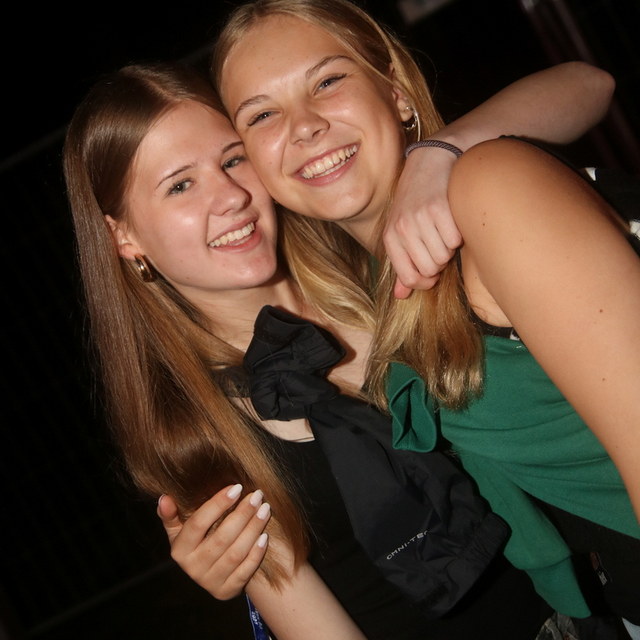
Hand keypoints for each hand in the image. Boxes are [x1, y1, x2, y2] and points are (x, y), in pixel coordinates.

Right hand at [158, 485, 270, 599]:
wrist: (211, 574)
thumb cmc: (197, 542)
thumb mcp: (180, 530)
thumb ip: (172, 515)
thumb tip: (164, 498)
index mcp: (180, 549)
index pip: (198, 523)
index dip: (218, 504)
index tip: (237, 487)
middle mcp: (192, 567)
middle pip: (221, 537)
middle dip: (242, 513)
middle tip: (257, 495)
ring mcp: (210, 581)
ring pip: (236, 553)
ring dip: (253, 529)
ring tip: (265, 509)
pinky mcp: (226, 591)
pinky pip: (245, 571)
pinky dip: (256, 553)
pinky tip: (264, 535)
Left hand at [384, 147, 461, 297]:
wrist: (431, 160)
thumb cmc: (417, 200)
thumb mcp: (402, 230)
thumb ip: (402, 264)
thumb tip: (401, 296)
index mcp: (390, 237)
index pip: (409, 277)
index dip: (425, 280)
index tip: (432, 270)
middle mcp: (402, 228)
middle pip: (429, 269)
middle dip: (440, 261)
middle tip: (440, 243)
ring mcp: (419, 218)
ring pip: (443, 256)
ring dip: (450, 247)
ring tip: (445, 229)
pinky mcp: (439, 208)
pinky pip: (455, 239)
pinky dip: (459, 234)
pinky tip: (453, 219)